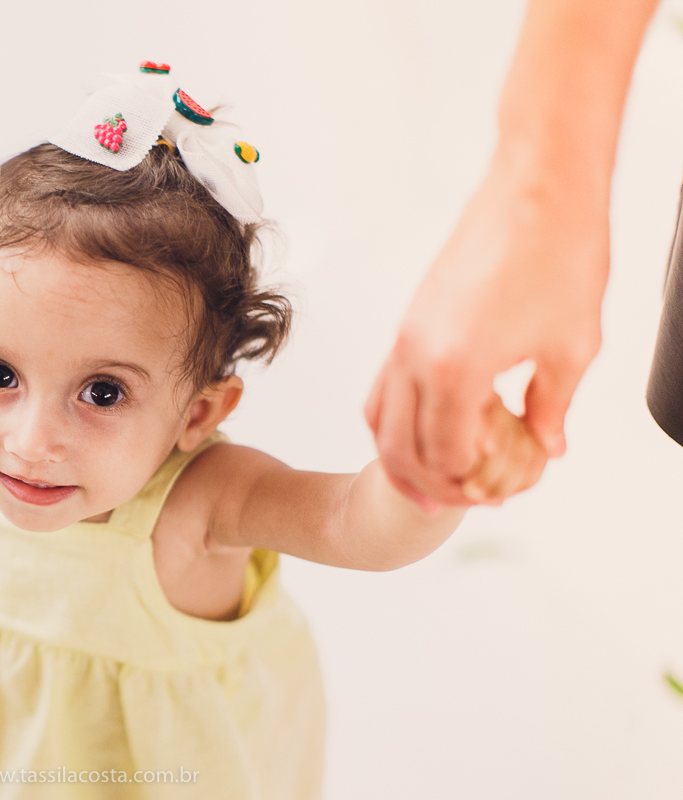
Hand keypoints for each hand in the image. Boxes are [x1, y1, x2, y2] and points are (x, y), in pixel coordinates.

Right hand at [366, 153, 606, 507]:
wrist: (537, 189)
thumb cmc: (558, 255)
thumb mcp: (571, 347)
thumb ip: (551, 407)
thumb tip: (545, 446)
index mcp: (456, 371)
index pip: (446, 456)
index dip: (471, 486)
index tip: (499, 493)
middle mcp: (415, 357)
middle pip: (399, 446)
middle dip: (428, 484)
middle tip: (460, 501)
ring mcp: (405, 337)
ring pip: (378, 417)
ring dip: (399, 455)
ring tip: (425, 480)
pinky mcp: (409, 321)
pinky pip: (383, 384)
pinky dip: (395, 417)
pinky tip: (423, 426)